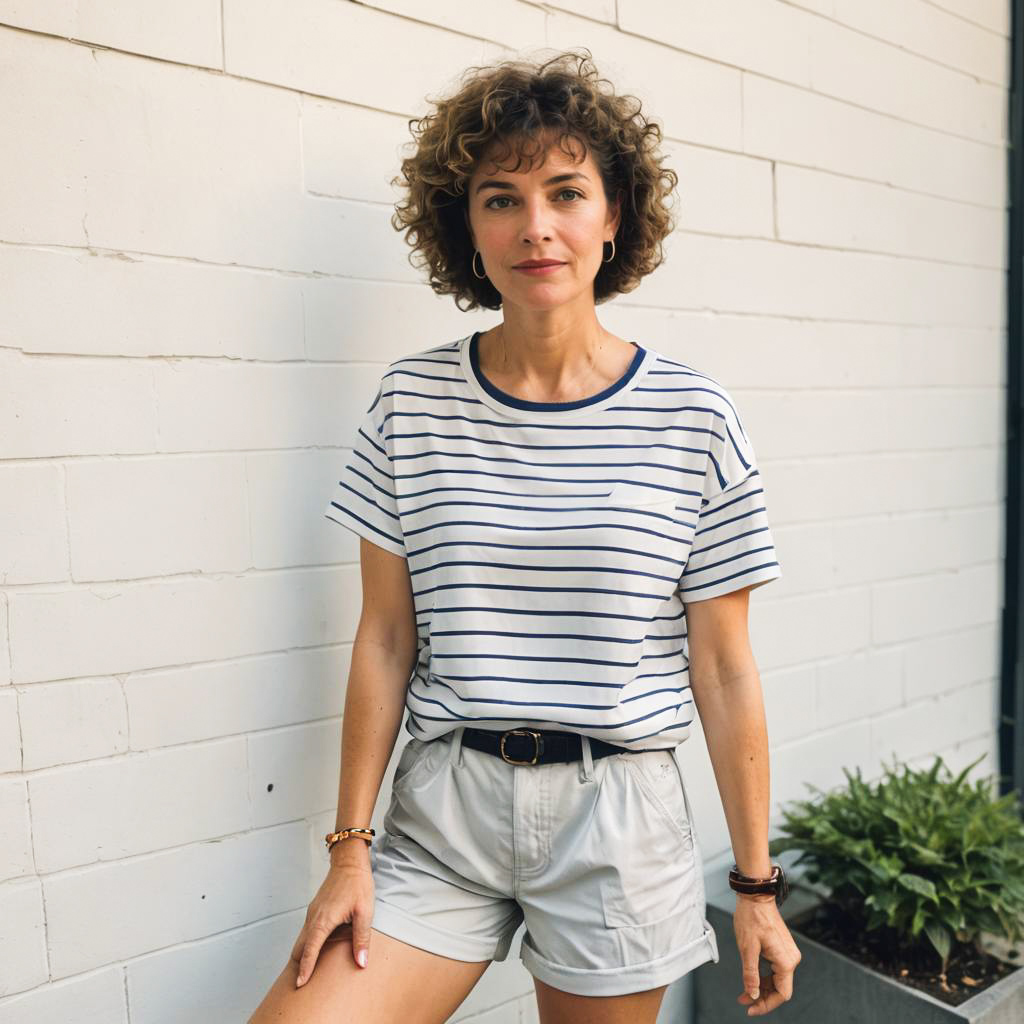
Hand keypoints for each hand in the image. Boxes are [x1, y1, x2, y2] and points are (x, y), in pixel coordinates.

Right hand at [290, 842, 373, 986]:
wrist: (349, 861)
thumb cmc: (358, 884)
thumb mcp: (364, 912)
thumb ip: (361, 938)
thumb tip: (361, 962)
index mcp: (323, 921)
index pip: (310, 951)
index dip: (305, 969)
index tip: (299, 985)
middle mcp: (313, 917)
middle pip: (299, 947)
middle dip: (299, 965)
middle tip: (301, 983)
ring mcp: (312, 912)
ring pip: (302, 939)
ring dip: (303, 954)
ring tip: (307, 971)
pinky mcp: (316, 908)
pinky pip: (307, 930)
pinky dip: (307, 943)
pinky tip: (316, 948)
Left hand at [733, 893, 801, 1015]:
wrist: (755, 897)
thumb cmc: (751, 918)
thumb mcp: (747, 948)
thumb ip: (751, 974)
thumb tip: (753, 994)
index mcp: (785, 961)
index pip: (781, 993)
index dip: (766, 1005)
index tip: (750, 1009)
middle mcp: (791, 958)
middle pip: (779, 988)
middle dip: (761, 997)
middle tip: (743, 1000)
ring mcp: (787, 953)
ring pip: (776, 980)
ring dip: (761, 988)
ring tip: (744, 992)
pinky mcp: (782, 948)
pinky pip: (775, 969)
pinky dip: (764, 977)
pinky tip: (751, 980)